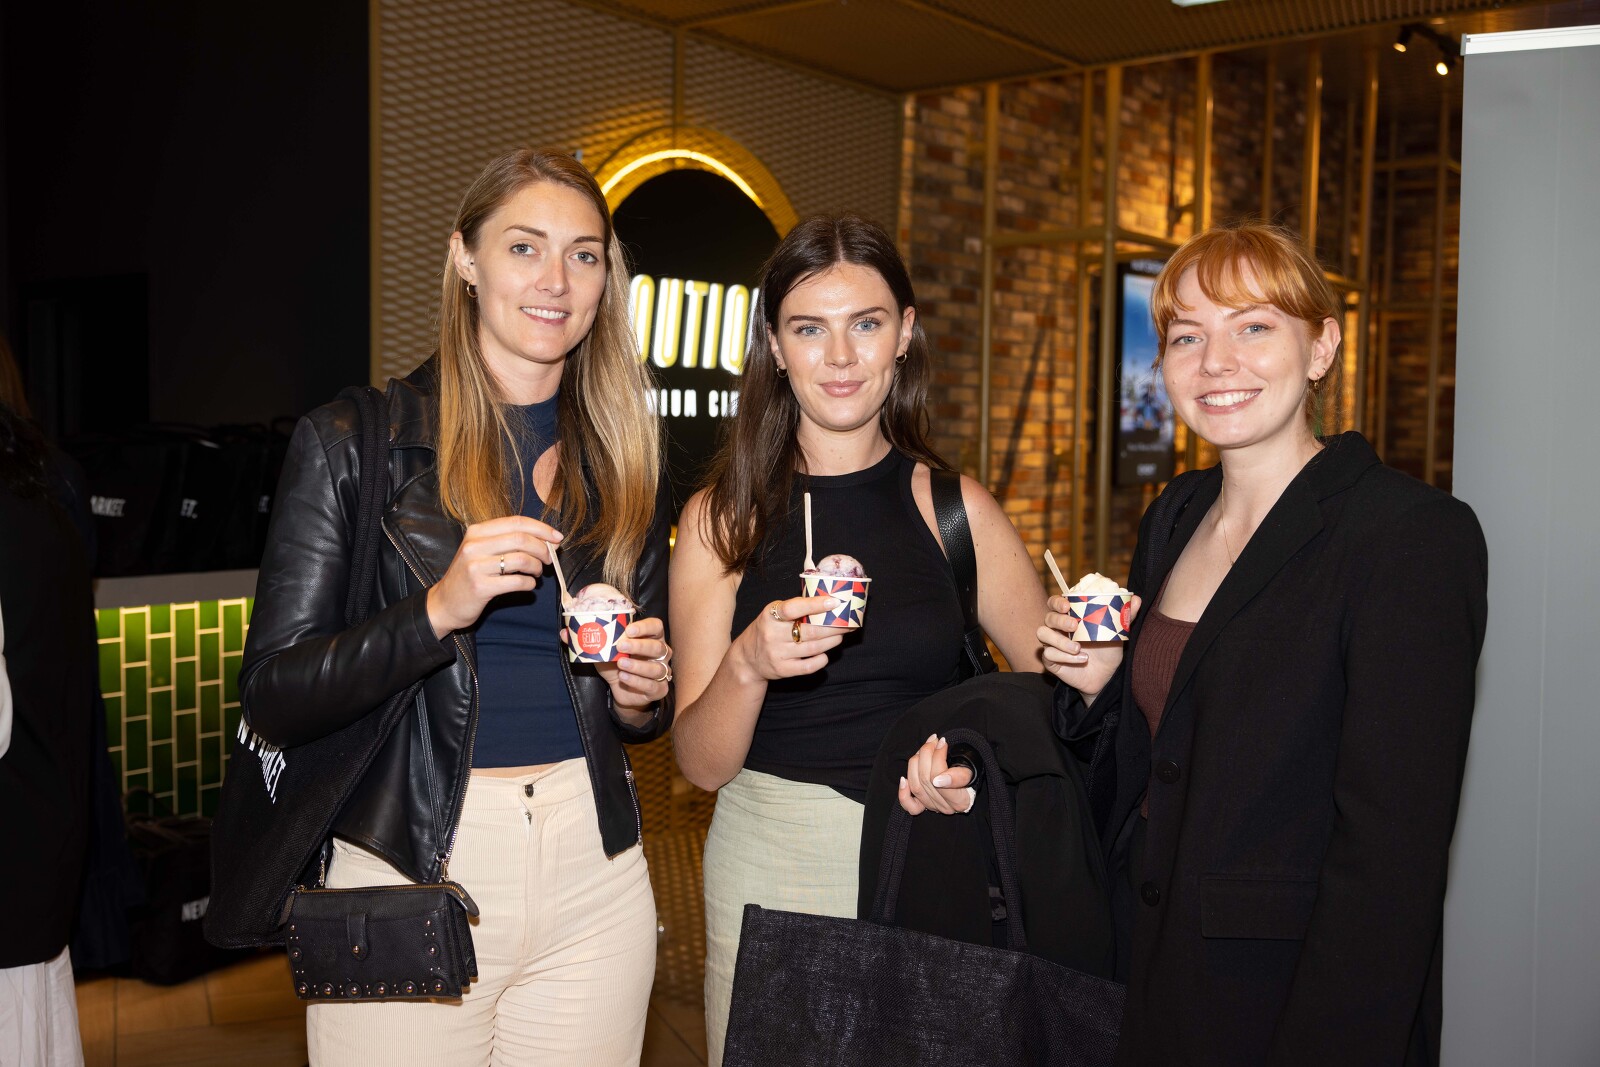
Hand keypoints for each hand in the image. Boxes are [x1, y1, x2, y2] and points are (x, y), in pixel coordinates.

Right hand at [426, 516, 563, 637]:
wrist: (445, 603)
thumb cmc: (470, 575)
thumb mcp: (482, 551)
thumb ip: (509, 542)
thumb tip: (548, 540)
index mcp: (477, 531)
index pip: (516, 522)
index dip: (542, 528)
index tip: (557, 538)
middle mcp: (474, 545)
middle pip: (521, 539)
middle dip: (542, 548)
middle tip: (550, 559)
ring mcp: (475, 566)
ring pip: (521, 559)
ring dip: (537, 567)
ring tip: (537, 573)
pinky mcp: (480, 587)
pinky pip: (516, 581)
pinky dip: (529, 583)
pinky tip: (528, 585)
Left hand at [584, 616, 672, 710]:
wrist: (621, 690)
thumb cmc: (616, 664)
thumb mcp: (602, 651)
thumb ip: (587, 641)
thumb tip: (564, 632)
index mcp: (650, 638)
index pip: (655, 626)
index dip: (645, 627)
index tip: (628, 629)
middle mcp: (660, 653)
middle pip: (657, 647)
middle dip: (640, 645)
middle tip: (621, 645)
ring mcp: (661, 671)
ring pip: (656, 668)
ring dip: (638, 665)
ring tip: (621, 664)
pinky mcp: (659, 690)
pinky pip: (652, 685)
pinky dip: (637, 681)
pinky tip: (624, 678)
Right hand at [733, 596, 845, 681]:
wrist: (747, 659)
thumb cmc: (767, 630)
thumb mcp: (773, 614)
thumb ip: (794, 608)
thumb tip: (825, 599)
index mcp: (770, 615)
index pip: (793, 608)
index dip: (815, 605)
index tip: (834, 602)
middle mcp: (772, 634)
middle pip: (811, 631)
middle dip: (834, 627)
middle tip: (848, 623)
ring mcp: (777, 654)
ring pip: (813, 648)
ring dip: (832, 641)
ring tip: (840, 635)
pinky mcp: (783, 670)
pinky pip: (809, 666)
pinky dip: (821, 659)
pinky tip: (825, 653)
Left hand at [898, 734, 974, 814]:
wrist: (964, 786)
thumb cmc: (966, 775)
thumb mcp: (970, 772)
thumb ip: (959, 776)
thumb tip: (938, 779)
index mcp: (960, 801)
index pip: (942, 780)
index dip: (939, 759)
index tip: (942, 743)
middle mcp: (945, 807)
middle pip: (926, 779)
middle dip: (927, 754)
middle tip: (934, 740)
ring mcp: (932, 807)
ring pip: (915, 786)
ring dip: (916, 763)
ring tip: (924, 749)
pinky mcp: (922, 807)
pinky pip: (908, 805)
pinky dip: (903, 792)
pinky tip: (904, 779)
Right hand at [1037, 594, 1140, 703]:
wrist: (1107, 676)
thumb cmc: (1108, 650)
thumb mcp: (1117, 632)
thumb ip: (1125, 616)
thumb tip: (1137, 598)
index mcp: (1070, 617)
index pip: (1054, 603)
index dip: (1056, 601)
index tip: (1067, 605)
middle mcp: (1057, 629)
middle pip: (1048, 617)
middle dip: (1059, 620)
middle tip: (1075, 625)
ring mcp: (1052, 645)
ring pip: (1042, 634)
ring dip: (1059, 640)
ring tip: (1078, 647)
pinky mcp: (1051, 661)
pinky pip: (1049, 655)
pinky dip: (1065, 657)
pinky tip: (1082, 659)